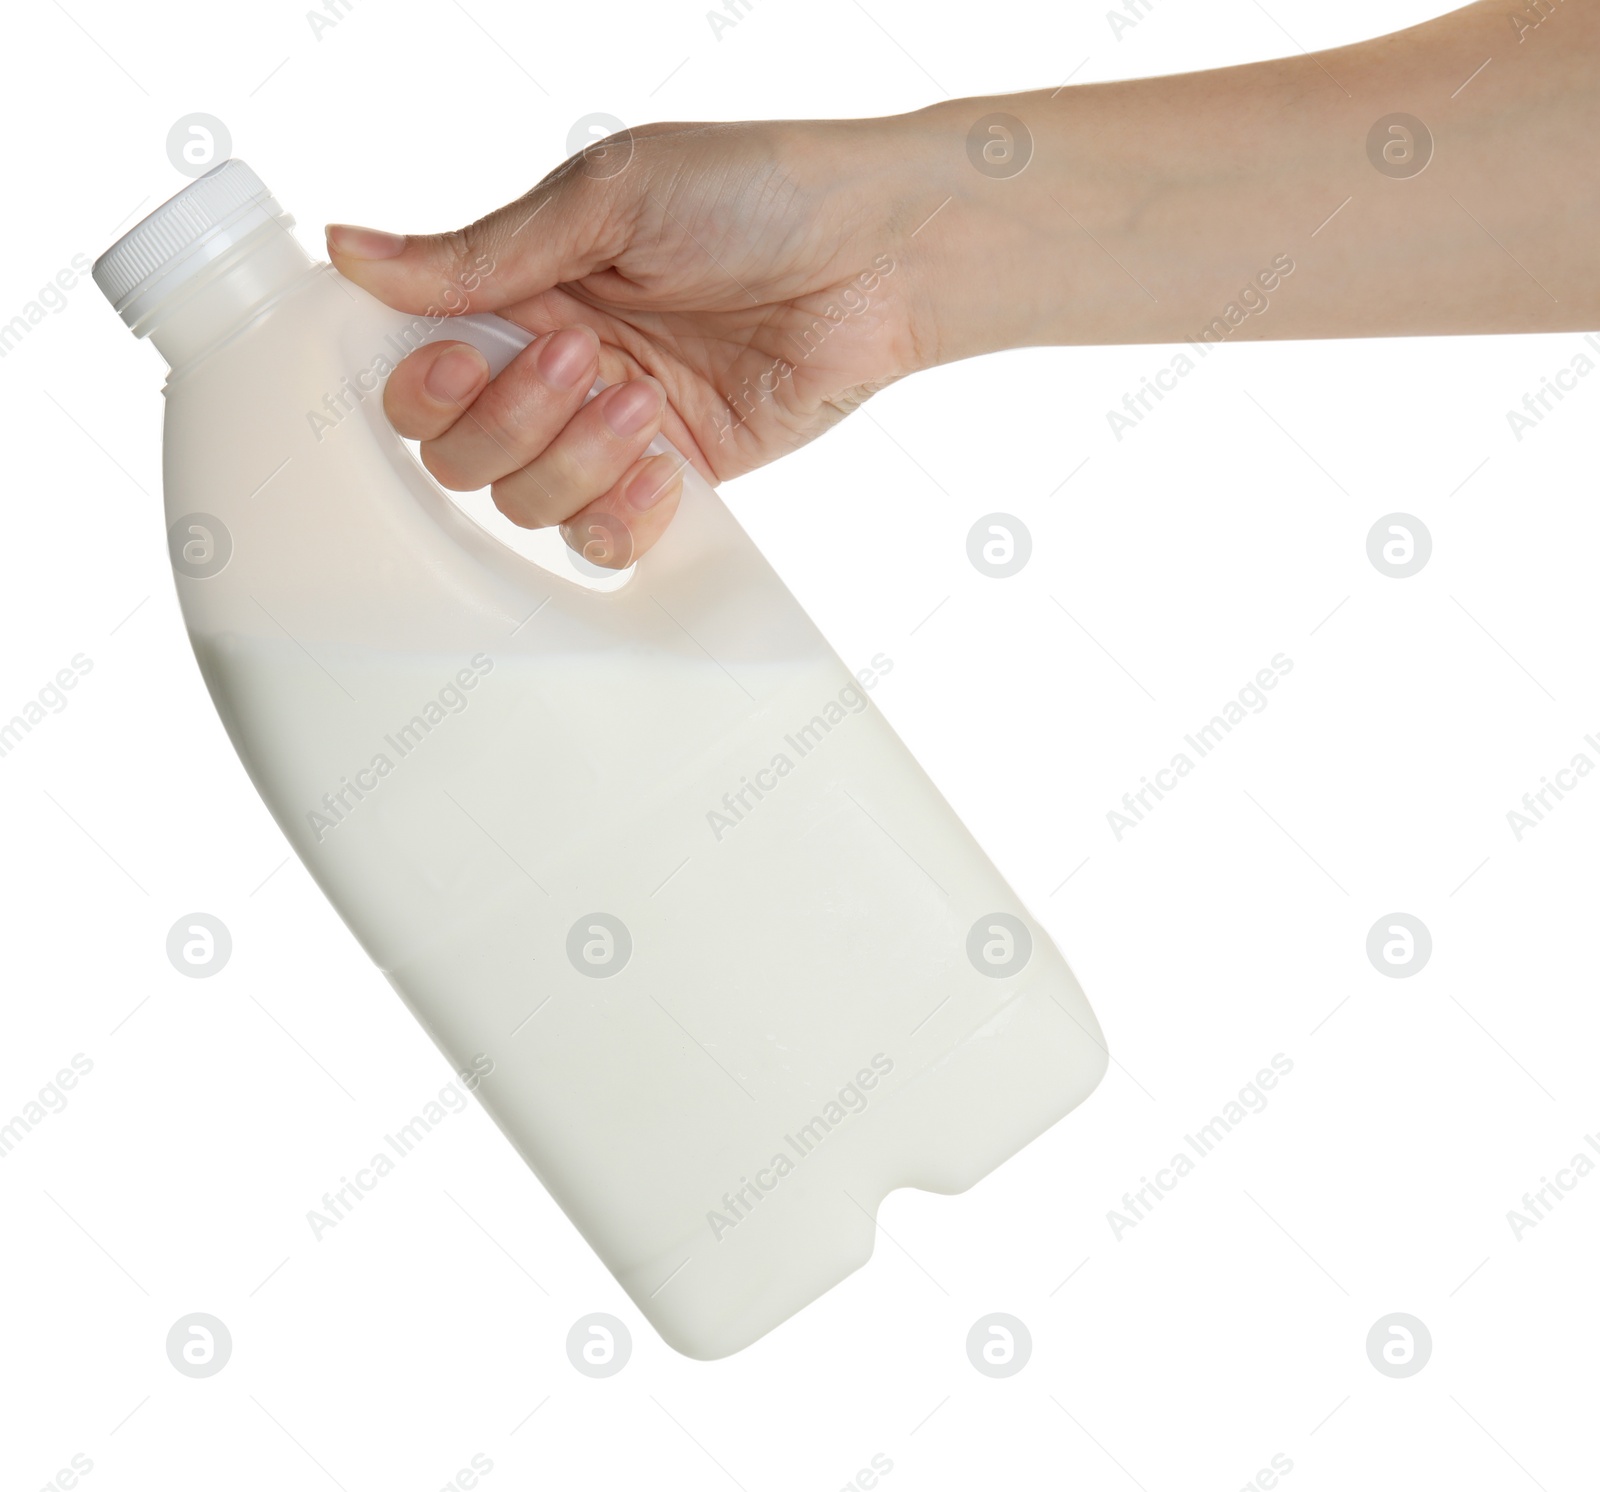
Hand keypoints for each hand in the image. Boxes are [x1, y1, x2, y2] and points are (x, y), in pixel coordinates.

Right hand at [327, 118, 936, 565]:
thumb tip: (349, 251)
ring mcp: (613, 429)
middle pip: (460, 453)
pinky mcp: (676, 478)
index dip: (421, 386)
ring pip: (527, 502)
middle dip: (510, 420)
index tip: (461, 359)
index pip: (418, 367)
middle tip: (585, 359)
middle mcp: (557, 364)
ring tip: (645, 398)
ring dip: (576, 459)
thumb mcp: (610, 199)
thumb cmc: (759, 192)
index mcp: (525, 288)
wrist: (881, 252)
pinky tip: (665, 466)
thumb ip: (484, 251)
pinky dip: (622, 516)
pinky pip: (607, 539)